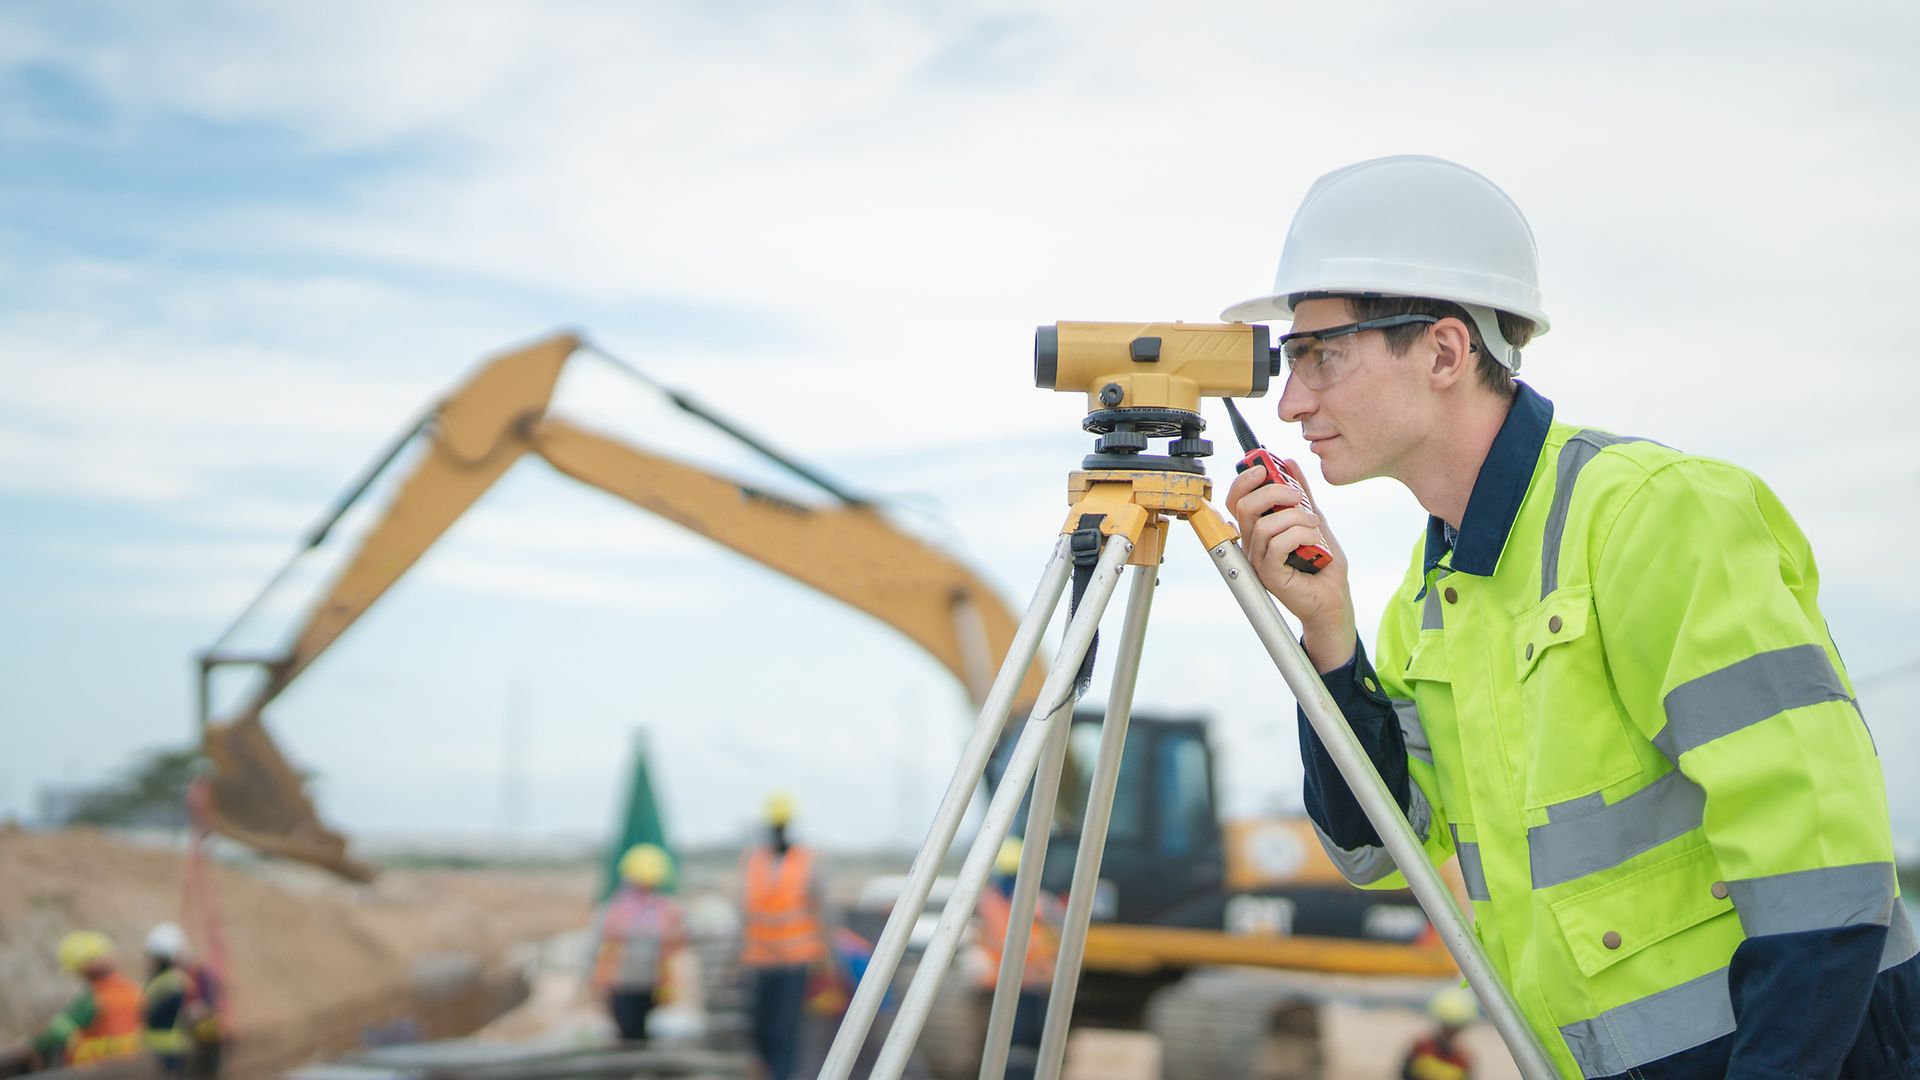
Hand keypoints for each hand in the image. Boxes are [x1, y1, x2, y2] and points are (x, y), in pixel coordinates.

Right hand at [1224, 458, 1356, 671]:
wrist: (1334, 596)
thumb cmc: (1323, 563)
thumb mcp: (1314, 518)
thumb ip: (1301, 493)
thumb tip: (1290, 464)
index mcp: (1258, 529)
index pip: (1236, 500)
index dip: (1244, 480)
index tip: (1263, 467)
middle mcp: (1253, 544)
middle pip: (1244, 507)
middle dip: (1273, 491)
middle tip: (1297, 495)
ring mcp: (1259, 560)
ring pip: (1264, 525)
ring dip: (1295, 517)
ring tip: (1314, 525)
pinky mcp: (1270, 574)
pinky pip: (1276, 545)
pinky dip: (1299, 535)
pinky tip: (1313, 540)